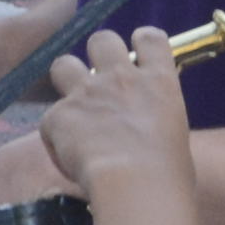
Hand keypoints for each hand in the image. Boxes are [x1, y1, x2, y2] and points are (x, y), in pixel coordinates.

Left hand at [38, 28, 202, 207]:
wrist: (136, 185)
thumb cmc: (168, 174)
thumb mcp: (175, 135)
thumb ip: (155, 120)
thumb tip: (145, 133)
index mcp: (158, 81)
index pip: (149, 38)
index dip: (141, 42)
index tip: (138, 56)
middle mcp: (121, 78)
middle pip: (102, 39)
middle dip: (98, 53)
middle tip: (101, 80)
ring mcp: (87, 92)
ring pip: (63, 64)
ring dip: (67, 80)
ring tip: (75, 110)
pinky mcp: (58, 114)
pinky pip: (50, 119)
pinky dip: (57, 137)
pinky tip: (71, 159)